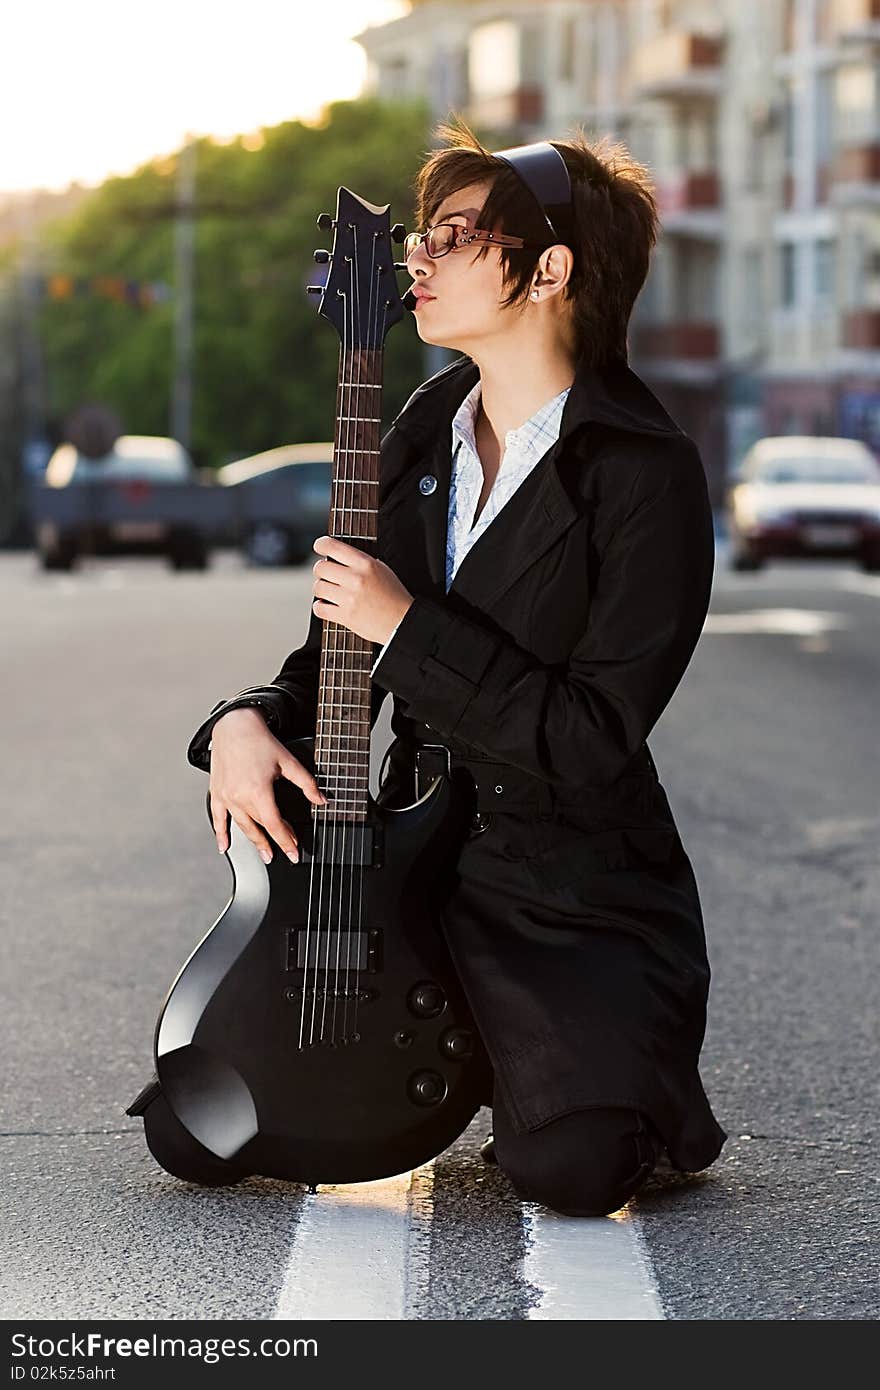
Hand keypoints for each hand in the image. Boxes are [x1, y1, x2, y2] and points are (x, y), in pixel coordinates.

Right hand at [209, 707, 326, 863]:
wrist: (234, 726)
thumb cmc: (259, 741)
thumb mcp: (288, 761)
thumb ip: (307, 783)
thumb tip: (322, 800)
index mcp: (258, 791)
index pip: (275, 825)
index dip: (286, 841)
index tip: (294, 852)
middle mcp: (239, 798)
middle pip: (260, 828)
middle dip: (274, 842)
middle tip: (283, 853)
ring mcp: (226, 797)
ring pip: (242, 827)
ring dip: (254, 842)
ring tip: (265, 854)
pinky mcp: (216, 793)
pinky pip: (218, 819)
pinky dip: (221, 834)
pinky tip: (224, 846)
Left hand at [311, 535, 412, 643]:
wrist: (403, 621)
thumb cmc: (394, 596)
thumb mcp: (382, 569)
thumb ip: (359, 561)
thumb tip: (335, 555)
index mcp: (366, 564)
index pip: (333, 547)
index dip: (321, 545)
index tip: (319, 547)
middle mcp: (356, 579)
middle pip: (320, 568)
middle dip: (321, 571)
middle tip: (327, 576)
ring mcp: (349, 598)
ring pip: (318, 587)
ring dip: (322, 590)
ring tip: (330, 593)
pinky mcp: (345, 616)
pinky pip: (319, 608)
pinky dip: (321, 608)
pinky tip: (329, 606)